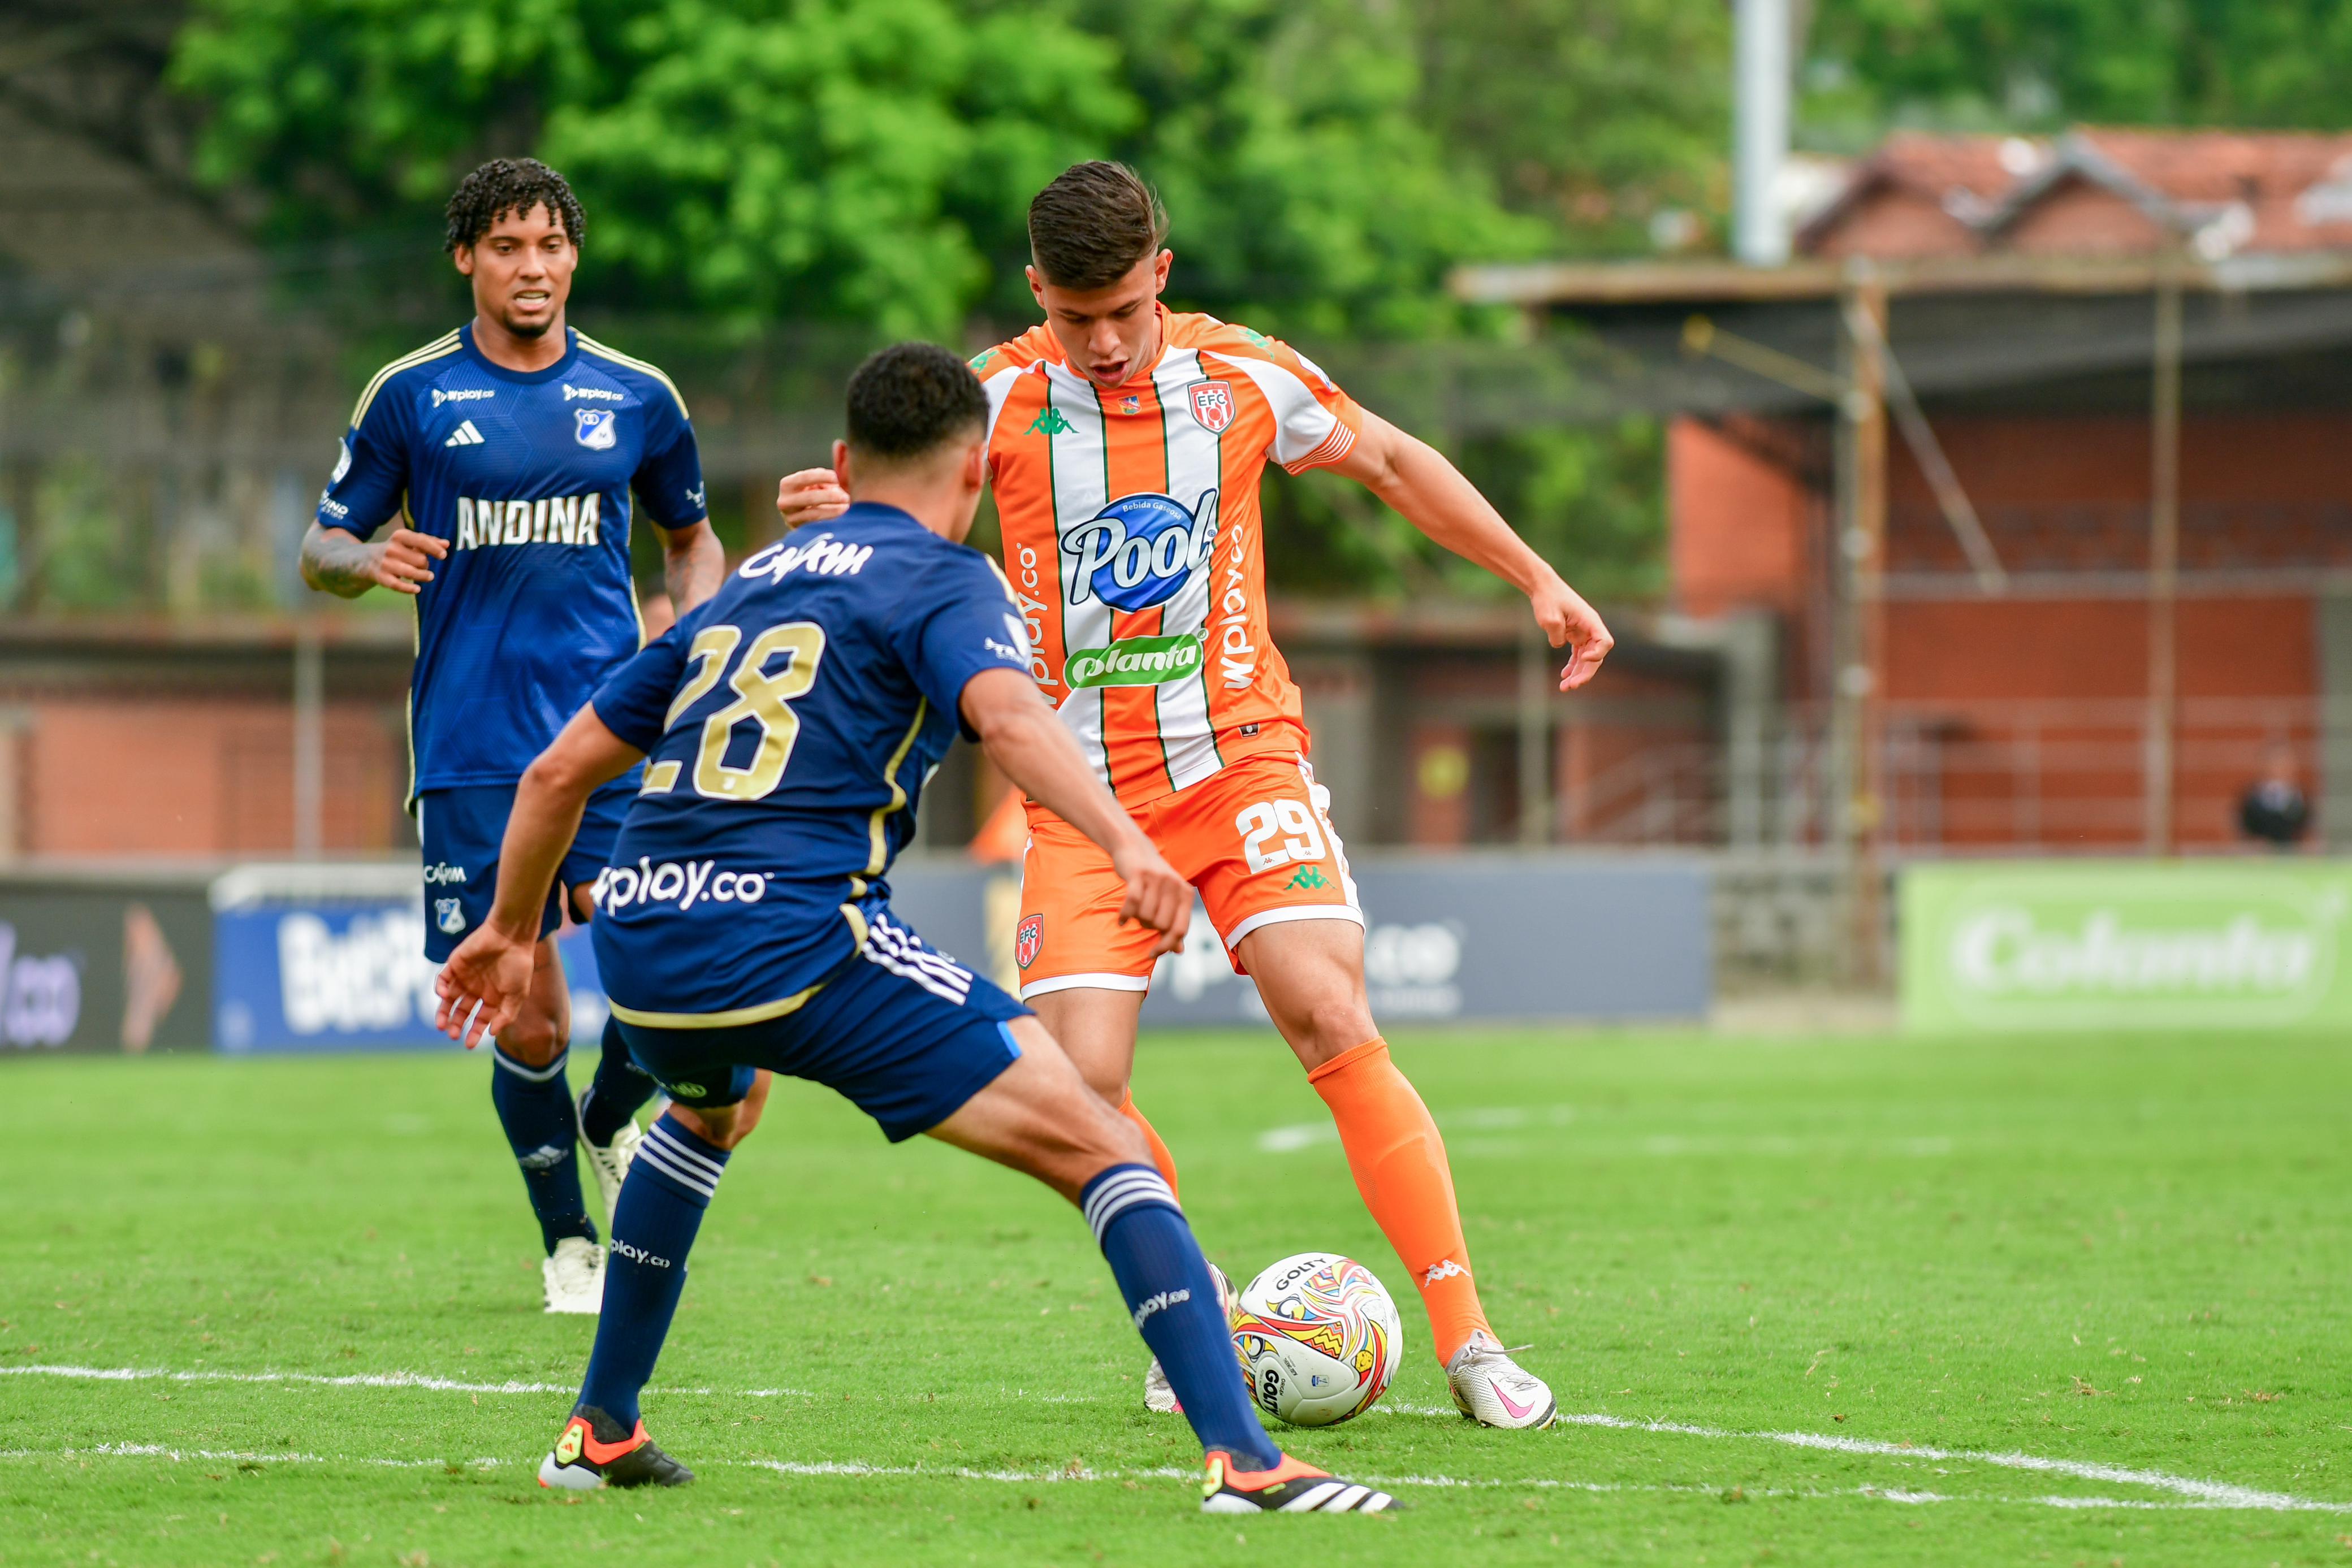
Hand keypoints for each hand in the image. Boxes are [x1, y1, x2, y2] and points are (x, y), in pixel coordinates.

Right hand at [368, 528, 447, 595]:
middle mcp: (391, 548)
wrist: (364, 558)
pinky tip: (417, 589)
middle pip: (420, 560)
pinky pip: (397, 585)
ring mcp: (385, 563)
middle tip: (423, 565)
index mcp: (399, 536)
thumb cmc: (395, 549)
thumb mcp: (408, 541)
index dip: (434, 548)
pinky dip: (409, 589)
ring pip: (411, 572)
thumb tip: (446, 544)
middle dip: (425, 564)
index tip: (443, 555)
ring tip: (430, 577)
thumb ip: (428, 542)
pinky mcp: (381, 577)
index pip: (420, 541)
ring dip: (423, 576)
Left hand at [433, 924, 535, 1049]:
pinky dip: (440, 989)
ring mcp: (465, 977)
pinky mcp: (455, 964)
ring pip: (449, 999)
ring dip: (443, 1012)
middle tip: (452, 1035)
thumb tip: (493, 1033)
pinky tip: (444, 996)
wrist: (510, 936)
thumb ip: (506, 1015)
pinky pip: (443, 979)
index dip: (475, 1032)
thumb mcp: (518, 994)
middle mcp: (478, 988)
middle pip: (462, 1011)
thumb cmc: (518, 964)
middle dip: (457, 1024)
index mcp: (493, 996)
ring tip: (441, 1025)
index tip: (468, 1045)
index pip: (481, 1018)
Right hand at [777, 468, 850, 527]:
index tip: (836, 479)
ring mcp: (790, 518)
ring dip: (832, 511)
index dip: (821, 476)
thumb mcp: (814, 483)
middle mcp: (785, 502)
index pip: (804, 478)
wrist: (802, 514)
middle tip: (846, 498)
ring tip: (846, 507)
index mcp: (787, 485)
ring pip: (813, 515)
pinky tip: (841, 520)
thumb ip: (822, 480)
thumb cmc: (812, 492)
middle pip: (809, 497)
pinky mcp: (799, 531)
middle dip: (829, 497)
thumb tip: (834, 486)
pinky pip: (816, 527)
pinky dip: (830, 521)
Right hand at [1109, 833, 1190, 958]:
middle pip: (1161, 925)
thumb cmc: (1152, 879)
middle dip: (1148, 928)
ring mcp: (1157, 879)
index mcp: (1186, 894)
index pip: (1180, 929)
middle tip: (1141, 920)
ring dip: (1137, 919)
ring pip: (1146, 916)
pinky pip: (1132, 903)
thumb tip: (1179, 951)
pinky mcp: (1139, 875)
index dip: (1166, 946)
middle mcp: (1175, 885)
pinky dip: (1125, 915)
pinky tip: (1121, 920)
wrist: (1133, 847)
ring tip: (1134, 912)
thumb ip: (1174, 924)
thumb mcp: (1168, 900)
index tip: (1153, 954)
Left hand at [1532, 571, 1612, 690]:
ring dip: (1578, 674)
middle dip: (1585, 673)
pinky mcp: (1575, 635)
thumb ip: (1557, 635)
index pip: (1605, 642)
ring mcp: (1584, 633)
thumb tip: (1560, 645)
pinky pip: (1578, 655)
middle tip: (1571, 686)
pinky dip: (1572, 666)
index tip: (1583, 659)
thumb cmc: (1548, 599)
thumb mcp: (1549, 618)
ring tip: (1565, 687)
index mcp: (1590, 621)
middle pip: (1596, 656)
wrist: (1543, 588)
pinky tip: (1564, 676)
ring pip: (1586, 659)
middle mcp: (1590, 628)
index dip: (1597, 654)